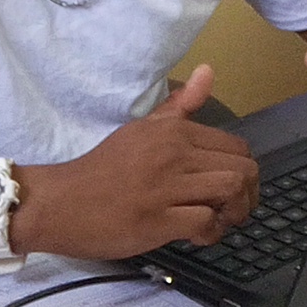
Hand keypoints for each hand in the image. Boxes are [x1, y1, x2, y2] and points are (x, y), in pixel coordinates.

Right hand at [13, 66, 259, 257]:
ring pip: (231, 192)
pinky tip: (198, 236)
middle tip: (233, 210)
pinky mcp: (156, 219)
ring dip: (234, 213)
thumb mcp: (141, 129)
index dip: (244, 171)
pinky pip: (205, 223)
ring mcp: (164, 187)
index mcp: (173, 132)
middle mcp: (172, 153)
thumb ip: (179, 107)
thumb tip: (208, 71)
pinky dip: (211, 233)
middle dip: (248, 195)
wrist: (58, 203)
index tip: (231, 188)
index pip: (236, 147)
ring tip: (219, 222)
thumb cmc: (102, 169)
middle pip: (243, 170)